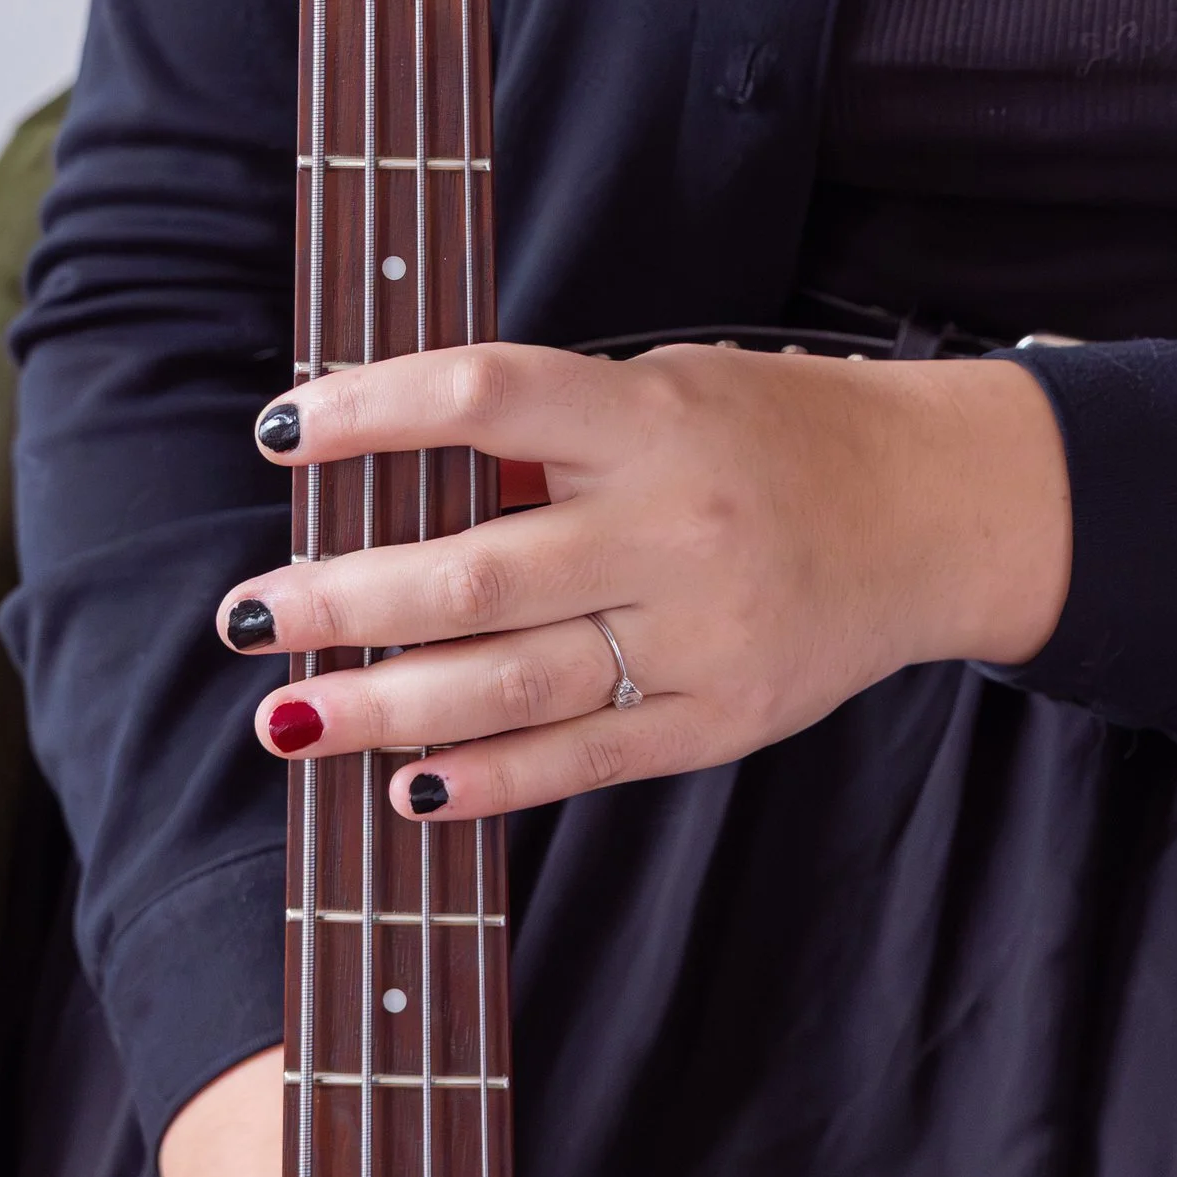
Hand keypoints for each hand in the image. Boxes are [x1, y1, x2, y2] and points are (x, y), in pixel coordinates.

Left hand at [214, 341, 1072, 817]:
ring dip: (381, 704)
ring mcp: (697, 632)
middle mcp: (671, 526)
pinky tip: (404, 786)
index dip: (372, 413)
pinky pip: (579, 760)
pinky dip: (482, 780)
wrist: (930, 510)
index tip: (281, 433)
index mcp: (651, 417)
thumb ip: (549, 435)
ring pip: (508, 682)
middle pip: (474, 569)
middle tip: (247, 613)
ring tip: (289, 716)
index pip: (486, 398)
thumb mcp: (669, 390)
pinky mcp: (717, 720)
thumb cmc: (774, 434)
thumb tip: (382, 483)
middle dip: (339, 595)